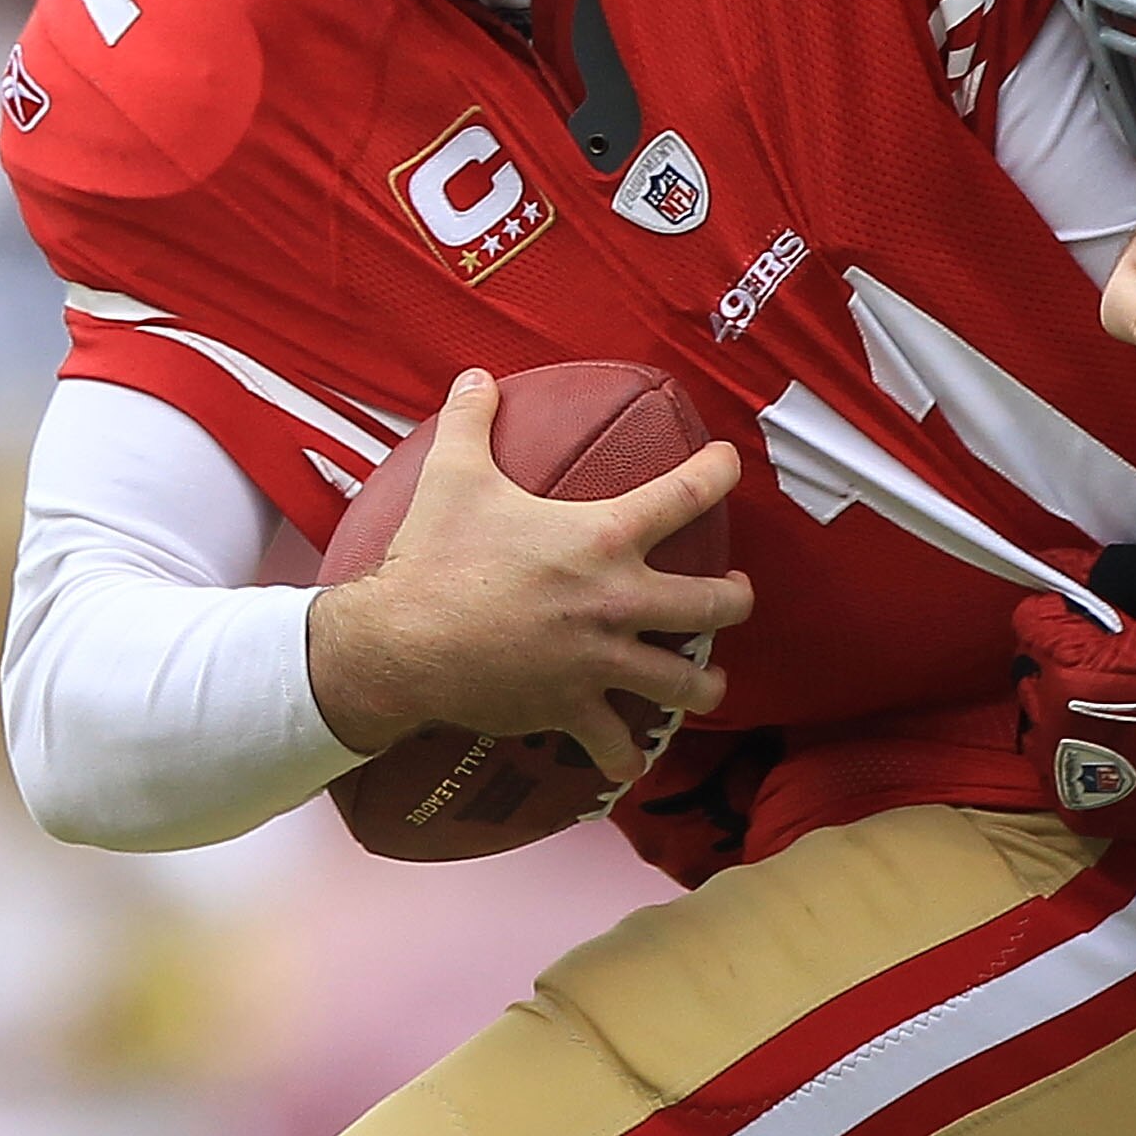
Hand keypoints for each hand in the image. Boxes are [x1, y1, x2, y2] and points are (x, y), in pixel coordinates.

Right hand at [308, 369, 752, 777]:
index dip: (719, 471)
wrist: (399, 643)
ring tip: (708, 681)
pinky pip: (616, 745)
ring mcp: (601, 661)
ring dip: (703, 682)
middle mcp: (618, 600)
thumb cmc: (433, 556)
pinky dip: (627, 756)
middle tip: (734, 592)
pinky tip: (633, 759)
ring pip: (685, 681)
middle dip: (736, 598)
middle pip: (716, 603)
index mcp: (603, 538)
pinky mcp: (573, 707)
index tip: (729, 464)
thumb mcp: (453, 475)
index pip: (688, 493)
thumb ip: (472, 421)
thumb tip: (474, 376)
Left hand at [1012, 546, 1135, 846]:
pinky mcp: (1084, 812)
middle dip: (1062, 657)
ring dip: (1065, 708)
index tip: (1101, 613)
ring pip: (1040, 723)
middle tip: (1115, 658)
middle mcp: (1053, 722)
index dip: (1068, 607)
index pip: (1032, 617)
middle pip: (1031, 671)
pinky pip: (1061, 770)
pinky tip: (1122, 746)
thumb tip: (1072, 568)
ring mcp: (1066, 774)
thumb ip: (1120, 574)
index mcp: (1071, 666)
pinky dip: (1081, 755)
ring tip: (1117, 706)